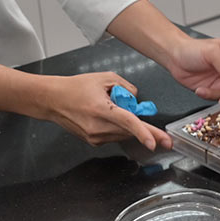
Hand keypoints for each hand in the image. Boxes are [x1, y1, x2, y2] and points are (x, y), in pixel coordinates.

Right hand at [44, 72, 171, 150]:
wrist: (52, 100)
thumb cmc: (75, 87)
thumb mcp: (104, 78)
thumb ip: (126, 88)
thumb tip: (137, 102)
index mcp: (100, 109)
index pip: (127, 122)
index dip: (143, 133)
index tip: (155, 143)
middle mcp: (97, 127)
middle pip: (130, 132)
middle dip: (148, 133)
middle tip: (167, 141)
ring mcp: (95, 137)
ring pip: (124, 135)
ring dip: (129, 126)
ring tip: (116, 111)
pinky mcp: (94, 142)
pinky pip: (115, 136)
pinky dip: (119, 129)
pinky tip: (110, 118)